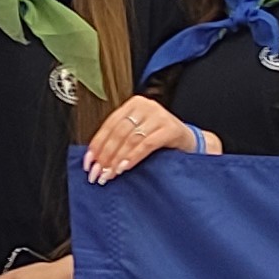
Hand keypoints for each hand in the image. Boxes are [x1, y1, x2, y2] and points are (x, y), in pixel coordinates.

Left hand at [78, 92, 207, 182]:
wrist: (190, 143)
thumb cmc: (161, 139)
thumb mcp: (138, 133)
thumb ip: (119, 139)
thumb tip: (94, 159)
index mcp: (133, 104)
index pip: (109, 124)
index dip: (97, 144)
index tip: (88, 162)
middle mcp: (145, 106)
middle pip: (118, 132)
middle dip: (105, 155)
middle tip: (97, 173)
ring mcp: (159, 116)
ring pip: (131, 139)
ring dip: (117, 159)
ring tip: (109, 174)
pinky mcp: (170, 128)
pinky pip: (146, 145)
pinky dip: (133, 157)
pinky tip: (125, 167)